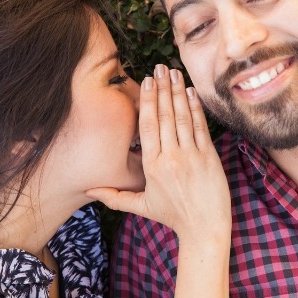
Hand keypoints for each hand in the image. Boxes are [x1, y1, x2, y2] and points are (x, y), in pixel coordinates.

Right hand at [87, 65, 230, 241]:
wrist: (204, 229)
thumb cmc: (173, 217)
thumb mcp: (141, 207)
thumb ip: (114, 197)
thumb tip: (88, 190)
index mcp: (152, 166)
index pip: (147, 126)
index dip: (147, 101)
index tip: (146, 81)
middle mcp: (171, 158)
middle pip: (164, 116)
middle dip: (161, 89)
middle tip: (159, 67)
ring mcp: (191, 156)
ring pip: (183, 118)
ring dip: (178, 92)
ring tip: (174, 73)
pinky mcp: (209, 158)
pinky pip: (201, 128)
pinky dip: (196, 108)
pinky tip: (191, 92)